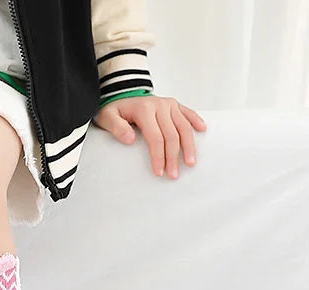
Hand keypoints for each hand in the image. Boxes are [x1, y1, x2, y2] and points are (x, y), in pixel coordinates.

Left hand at [92, 95, 206, 178]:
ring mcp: (168, 104)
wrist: (121, 94)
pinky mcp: (174, 104)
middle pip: (171, 135)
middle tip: (174, 175)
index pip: (155, 138)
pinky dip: (196, 121)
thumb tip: (130, 139)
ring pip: (183, 126)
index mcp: (144, 110)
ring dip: (189, 146)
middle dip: (173, 157)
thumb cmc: (114, 110)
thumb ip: (116, 127)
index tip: (159, 172)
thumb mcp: (107, 117)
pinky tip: (203, 130)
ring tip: (191, 162)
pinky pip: (188, 113)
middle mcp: (159, 105)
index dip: (158, 156)